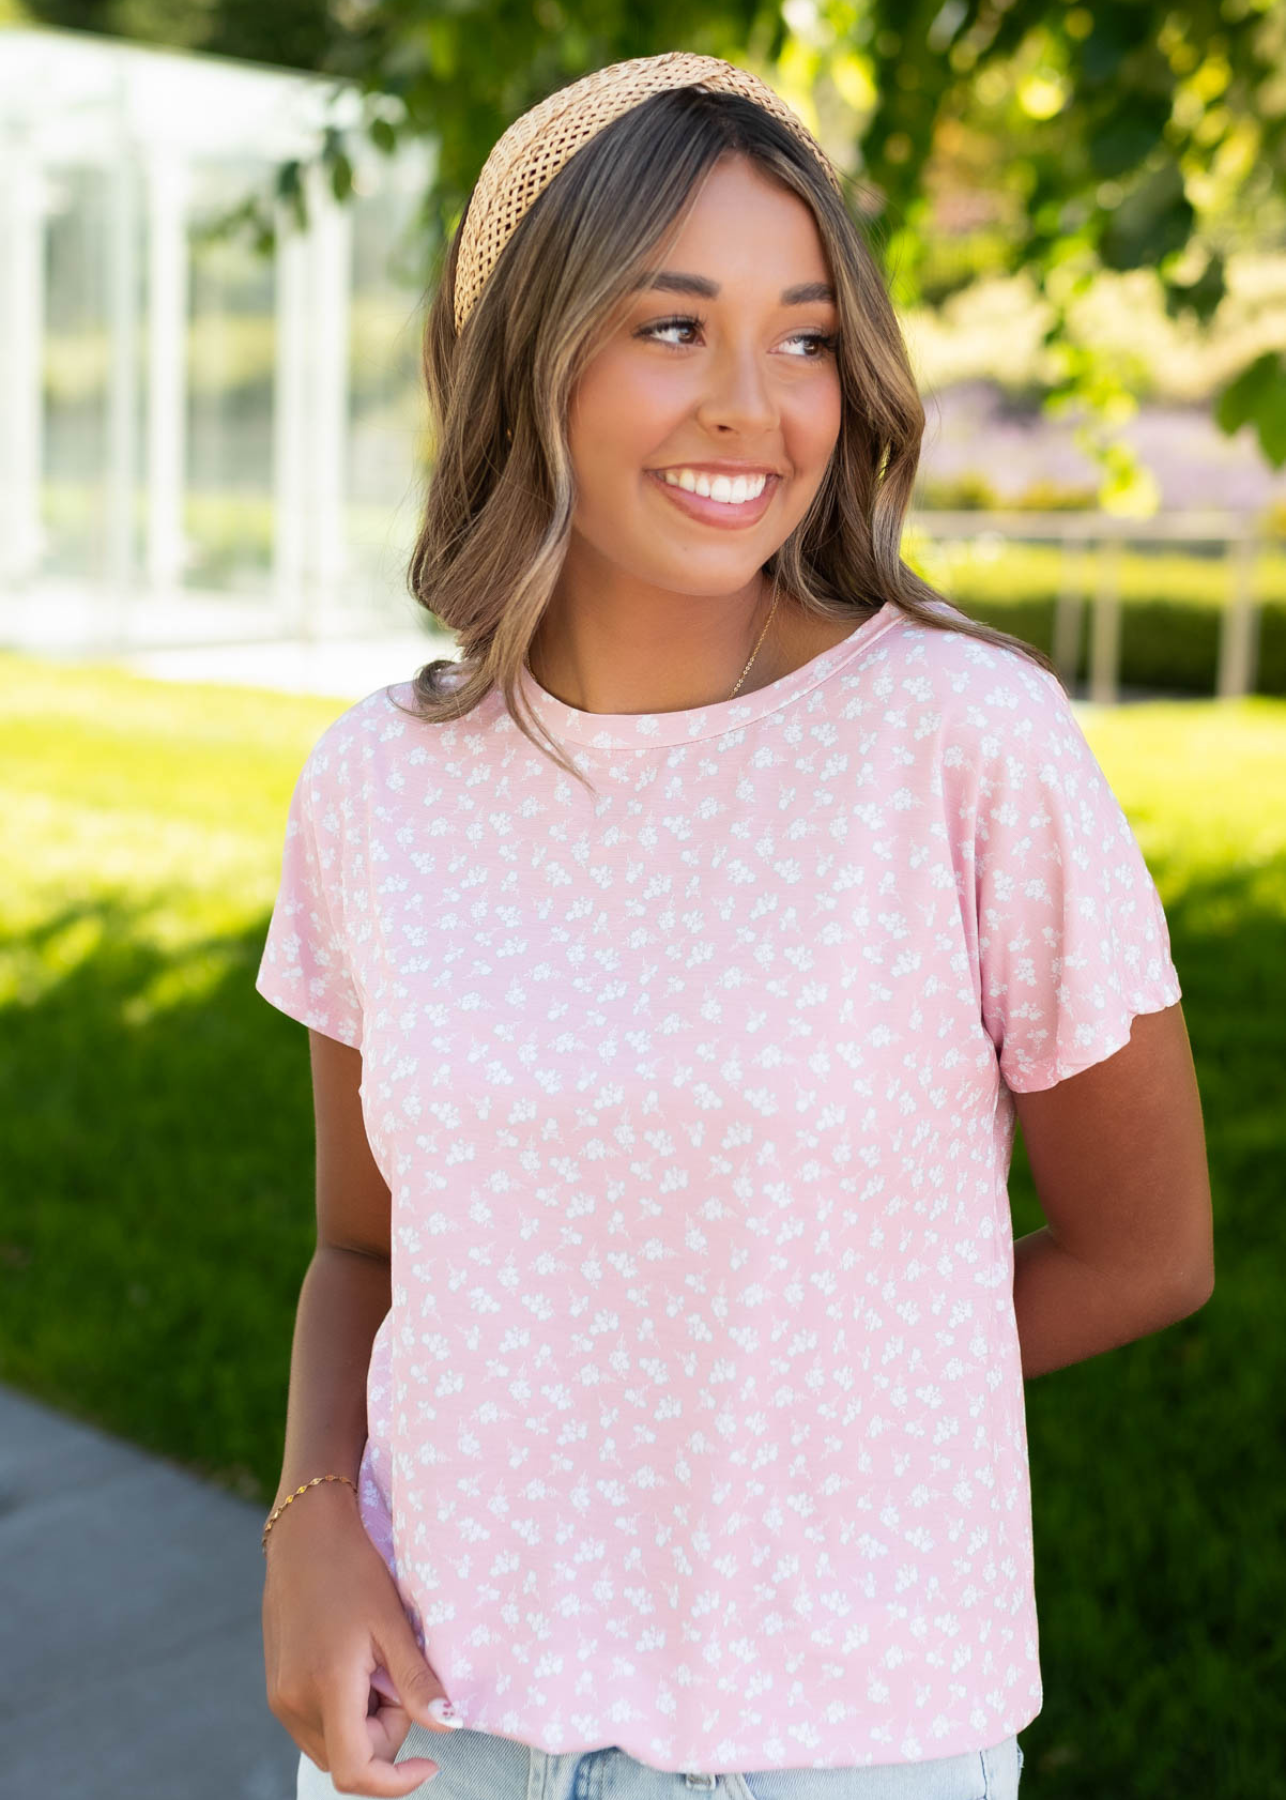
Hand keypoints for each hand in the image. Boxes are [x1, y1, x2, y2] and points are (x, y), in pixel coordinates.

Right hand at [263, 1484, 457, 1794]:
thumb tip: (449, 1725)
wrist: (305, 1532)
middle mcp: (293, 1703)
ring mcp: (280, 1698)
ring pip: (333, 1744)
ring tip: (375, 1663)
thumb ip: (417, 1681)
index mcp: (325, 1688)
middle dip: (385, 1733)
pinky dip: (344, 1710)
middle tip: (397, 1673)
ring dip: (364, 1723)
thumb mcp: (393, 1622)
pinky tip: (355, 1664)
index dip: (396, 1782)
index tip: (431, 1761)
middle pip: (349, 1759)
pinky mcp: (276, 1688)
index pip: (355, 1773)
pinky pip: (316, 1724)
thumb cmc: (353, 1568)